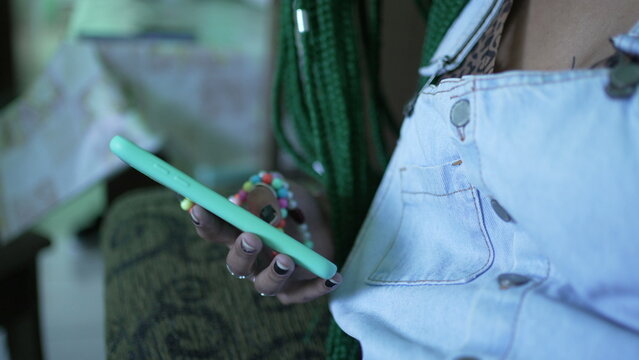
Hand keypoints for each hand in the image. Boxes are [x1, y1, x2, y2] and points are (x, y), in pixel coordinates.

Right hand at [189, 181, 340, 303]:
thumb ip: (271, 191)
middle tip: (251, 238)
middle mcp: (252, 259)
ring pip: (265, 286)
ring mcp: (274, 276)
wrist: (326, 220)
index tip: (199, 207)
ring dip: (273, 274)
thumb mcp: (287, 189)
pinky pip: (305, 294)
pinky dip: (318, 287)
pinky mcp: (298, 288)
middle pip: (236, 265)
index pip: (215, 231)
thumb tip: (263, 197)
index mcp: (240, 233)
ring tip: (286, 260)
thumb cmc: (297, 205)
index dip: (205, 221)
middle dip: (241, 253)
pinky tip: (334, 277)